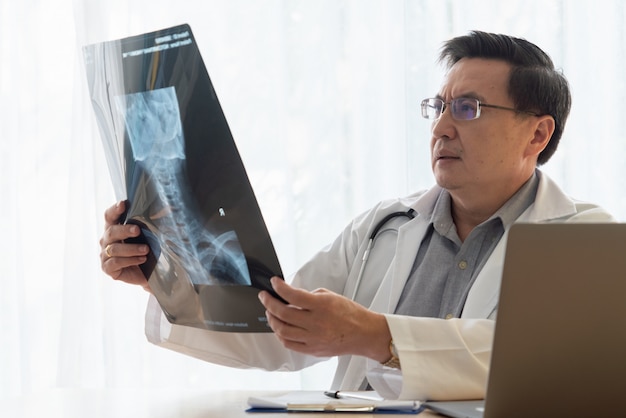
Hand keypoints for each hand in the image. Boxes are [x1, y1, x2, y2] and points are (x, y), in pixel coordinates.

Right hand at [100, 201, 150, 291]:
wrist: (150, 274)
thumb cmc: (148, 250)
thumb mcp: (151, 235)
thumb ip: (155, 221)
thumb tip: (170, 207)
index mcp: (114, 228)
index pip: (110, 216)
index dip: (115, 209)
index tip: (123, 204)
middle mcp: (107, 240)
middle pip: (111, 231)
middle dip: (124, 230)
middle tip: (137, 230)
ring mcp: (105, 254)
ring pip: (114, 249)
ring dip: (131, 248)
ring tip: (146, 249)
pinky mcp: (108, 268)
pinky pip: (116, 262)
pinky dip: (130, 260)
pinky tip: (142, 259)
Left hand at [258, 277, 391, 361]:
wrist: (363, 334)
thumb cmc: (350, 314)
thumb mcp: (331, 296)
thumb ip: (311, 296)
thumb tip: (292, 296)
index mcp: (322, 306)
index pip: (293, 295)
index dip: (280, 288)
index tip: (274, 283)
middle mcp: (316, 323)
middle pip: (283, 313)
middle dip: (269, 303)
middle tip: (265, 297)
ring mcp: (313, 338)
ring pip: (282, 330)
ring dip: (272, 319)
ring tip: (270, 312)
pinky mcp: (312, 349)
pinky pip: (289, 344)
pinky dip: (280, 335)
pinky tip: (279, 328)